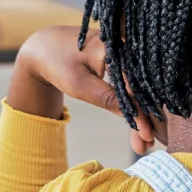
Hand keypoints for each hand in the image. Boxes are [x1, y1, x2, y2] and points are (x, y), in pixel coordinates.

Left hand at [11, 26, 154, 151]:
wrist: (45, 47)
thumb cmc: (58, 63)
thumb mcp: (79, 85)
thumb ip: (107, 98)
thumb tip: (132, 116)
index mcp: (117, 48)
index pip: (136, 85)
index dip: (142, 111)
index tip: (146, 135)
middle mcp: (126, 47)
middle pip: (141, 87)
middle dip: (145, 116)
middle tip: (146, 144)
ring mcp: (126, 53)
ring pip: (138, 88)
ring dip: (140, 113)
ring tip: (143, 140)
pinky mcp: (123, 61)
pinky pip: (132, 84)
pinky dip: (133, 103)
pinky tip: (138, 122)